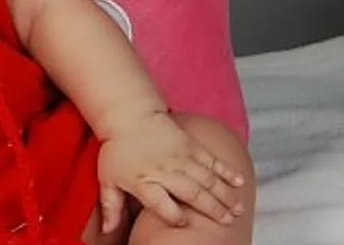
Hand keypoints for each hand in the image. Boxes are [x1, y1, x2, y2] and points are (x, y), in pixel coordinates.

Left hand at [97, 111, 245, 232]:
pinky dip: (226, 170)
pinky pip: (211, 159)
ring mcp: (180, 157)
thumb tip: (107, 231)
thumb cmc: (117, 150)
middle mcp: (165, 170)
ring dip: (225, 195)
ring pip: (207, 179)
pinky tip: (240, 182)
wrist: (128, 115)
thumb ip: (110, 206)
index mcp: (143, 181)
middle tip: (228, 222)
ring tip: (239, 210)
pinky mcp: (190, 145)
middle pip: (192, 193)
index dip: (173, 215)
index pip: (161, 203)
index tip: (184, 224)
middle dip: (212, 209)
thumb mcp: (107, 178)